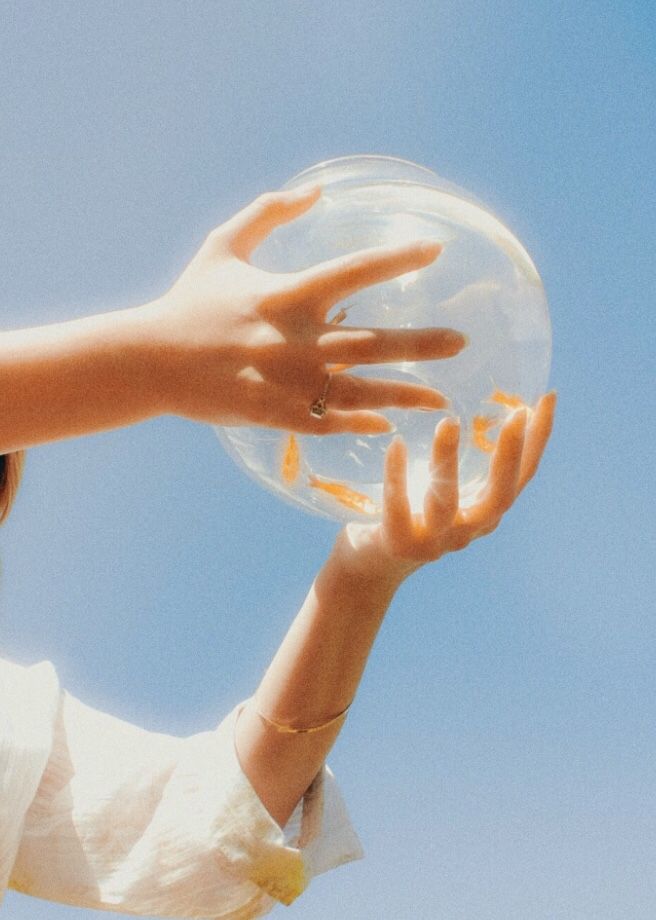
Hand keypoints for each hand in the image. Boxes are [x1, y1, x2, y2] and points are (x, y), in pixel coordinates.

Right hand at [147, 185, 466, 433]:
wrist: (150, 360)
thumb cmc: (190, 300)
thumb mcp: (222, 244)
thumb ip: (267, 213)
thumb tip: (313, 193)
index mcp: (286, 293)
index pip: (354, 271)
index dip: (397, 258)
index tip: (435, 250)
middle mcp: (294, 339)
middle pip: (372, 341)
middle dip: (421, 343)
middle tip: (462, 343)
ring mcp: (286, 381)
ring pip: (358, 391)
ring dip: (404, 396)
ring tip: (442, 401)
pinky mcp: (274, 414)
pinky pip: (326, 422)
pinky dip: (359, 424)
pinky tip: (388, 427)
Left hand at [334, 392, 556, 583]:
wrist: (369, 567)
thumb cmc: (409, 515)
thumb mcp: (443, 489)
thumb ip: (460, 462)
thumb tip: (469, 400)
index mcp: (484, 512)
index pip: (522, 476)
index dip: (539, 441)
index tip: (548, 398)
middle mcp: (468, 530)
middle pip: (500, 495)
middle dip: (511, 454)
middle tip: (516, 413)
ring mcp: (435, 542)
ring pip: (446, 503)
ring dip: (448, 461)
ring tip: (448, 422)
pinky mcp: (399, 545)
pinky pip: (398, 508)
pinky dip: (397, 476)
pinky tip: (396, 444)